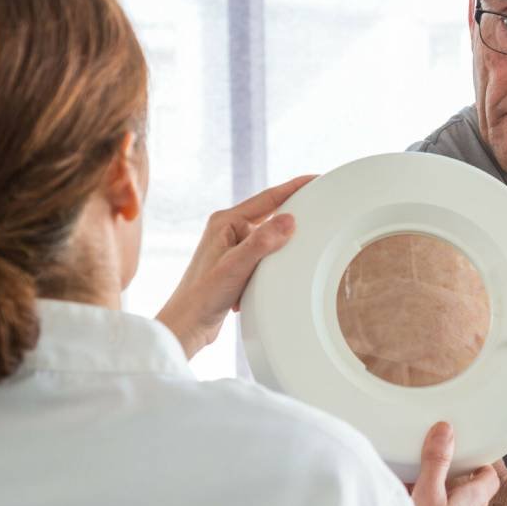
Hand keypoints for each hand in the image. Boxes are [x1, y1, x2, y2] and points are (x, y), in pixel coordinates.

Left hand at [156, 175, 315, 358]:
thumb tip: (289, 219)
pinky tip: (278, 274)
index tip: (316, 180)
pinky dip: (273, 264)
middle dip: (291, 214)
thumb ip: (262, 242)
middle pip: (269, 215)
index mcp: (225, 221)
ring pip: (268, 239)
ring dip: (281, 245)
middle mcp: (227, 230)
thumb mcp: (236, 266)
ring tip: (302, 244)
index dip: (293, 187)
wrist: (188, 325)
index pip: (268, 198)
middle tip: (318, 209)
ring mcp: (231, 248)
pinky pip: (264, 257)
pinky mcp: (236, 266)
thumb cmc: (203, 296)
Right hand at [410, 422, 500, 505]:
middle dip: (454, 480)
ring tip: (419, 493)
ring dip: (443, 502)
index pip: (488, 475)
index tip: (463, 451)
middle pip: (471, 493)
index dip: (478, 462)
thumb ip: (435, 462)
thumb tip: (445, 431)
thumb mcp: (428, 494)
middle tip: (433, 469)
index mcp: (475, 501)